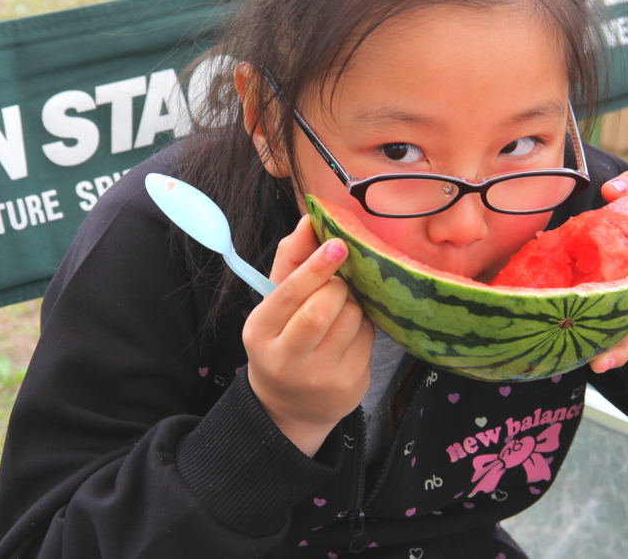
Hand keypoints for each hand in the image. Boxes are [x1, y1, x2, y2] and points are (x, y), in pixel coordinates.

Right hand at [243, 215, 374, 456]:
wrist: (291, 406)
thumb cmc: (284, 340)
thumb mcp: (275, 304)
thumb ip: (290, 261)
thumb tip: (309, 219)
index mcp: (259, 331)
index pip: (289, 294)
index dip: (316, 267)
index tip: (338, 244)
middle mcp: (285, 358)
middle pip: (324, 306)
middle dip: (338, 286)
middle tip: (337, 285)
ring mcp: (318, 376)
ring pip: (351, 318)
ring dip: (353, 304)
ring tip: (341, 310)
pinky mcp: (348, 384)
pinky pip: (368, 336)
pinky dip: (364, 325)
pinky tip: (350, 333)